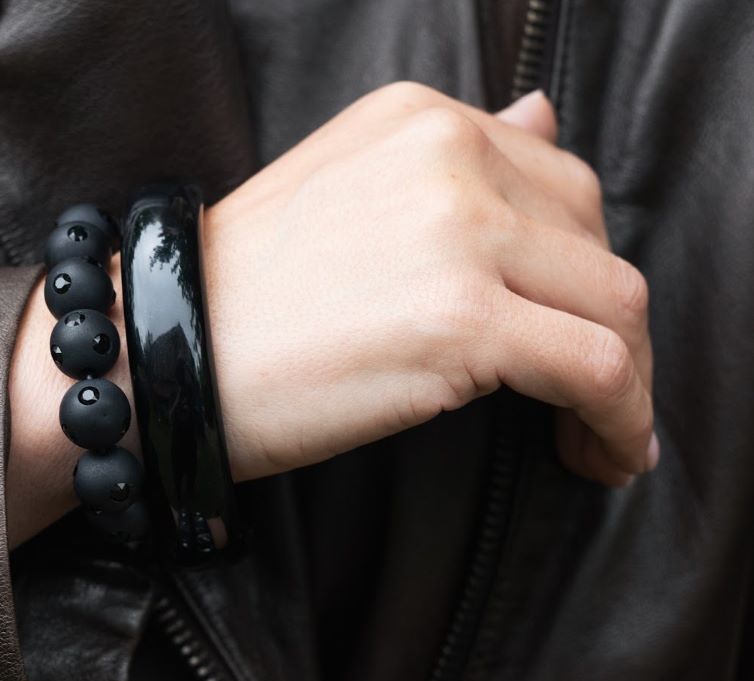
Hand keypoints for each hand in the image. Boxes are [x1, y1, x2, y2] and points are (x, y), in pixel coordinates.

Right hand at [203, 83, 654, 486]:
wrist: (157, 353)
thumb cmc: (231, 301)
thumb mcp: (342, 195)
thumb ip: (448, 162)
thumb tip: (541, 119)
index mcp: (422, 121)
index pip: (555, 186)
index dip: (576, 272)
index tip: (572, 335)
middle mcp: (451, 155)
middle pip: (594, 242)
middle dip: (609, 328)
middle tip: (593, 401)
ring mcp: (459, 232)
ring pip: (614, 304)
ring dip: (628, 381)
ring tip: (605, 439)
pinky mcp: (461, 319)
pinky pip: (594, 368)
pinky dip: (620, 420)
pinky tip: (606, 457)